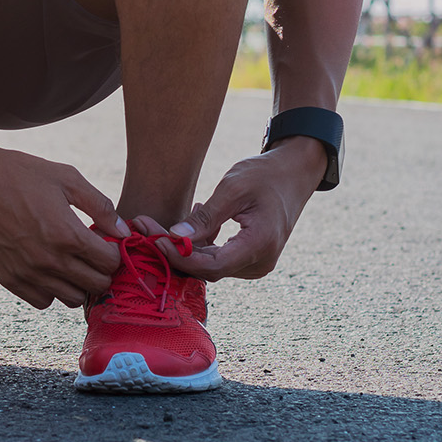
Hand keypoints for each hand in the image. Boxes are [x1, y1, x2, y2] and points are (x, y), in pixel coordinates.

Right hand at [0, 142, 126, 308]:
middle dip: (102, 270)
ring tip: (73, 261)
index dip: (115, 253)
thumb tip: (124, 231)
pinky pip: (42, 301)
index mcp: (68, 234)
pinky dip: (52, 290)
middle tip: (95, 253)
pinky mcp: (8, 279)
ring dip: (79, 283)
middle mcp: (49, 261)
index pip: (110, 263)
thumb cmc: (20, 173)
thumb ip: (100, 206)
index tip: (108, 242)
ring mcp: (27, 274)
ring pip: (71, 299)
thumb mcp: (67, 178)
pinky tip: (50, 268)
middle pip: (96, 286)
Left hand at [155, 137, 326, 280]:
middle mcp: (260, 262)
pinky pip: (220, 260)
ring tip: (162, 224)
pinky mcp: (252, 259)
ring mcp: (257, 263)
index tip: (155, 240)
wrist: (296, 173)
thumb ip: (205, 217)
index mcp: (260, 245)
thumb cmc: (266, 174)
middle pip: (208, 268)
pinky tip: (195, 225)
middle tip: (145, 228)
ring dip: (186, 248)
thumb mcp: (233, 188)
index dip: (180, 257)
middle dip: (175, 251)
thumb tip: (175, 238)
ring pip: (211, 266)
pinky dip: (202, 246)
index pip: (212, 266)